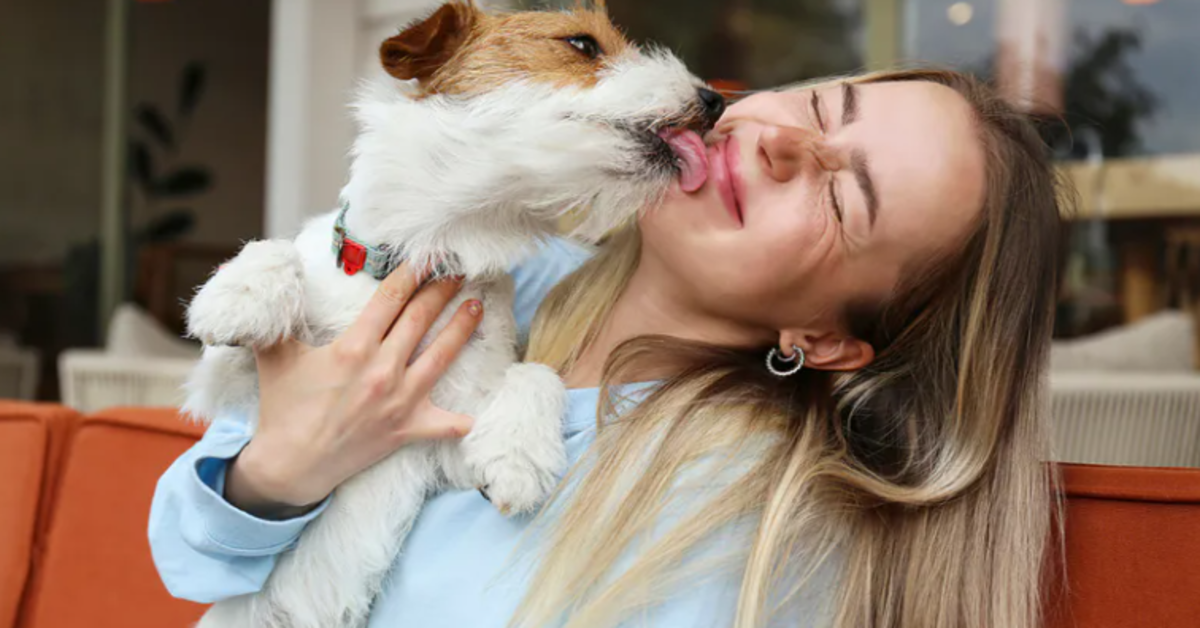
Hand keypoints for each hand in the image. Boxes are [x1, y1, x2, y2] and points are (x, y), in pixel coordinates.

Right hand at [224, 264, 482, 518]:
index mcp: (352, 349)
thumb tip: (275, 281)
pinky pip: (444, 425)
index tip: (428, 256)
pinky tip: (477, 410)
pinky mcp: (407, 429)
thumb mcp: (275, 356)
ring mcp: (398, 401)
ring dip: (461, 329)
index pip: (390, 299)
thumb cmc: (283, 407)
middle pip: (420, 320)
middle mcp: (381, 371)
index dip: (411, 274)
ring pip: (441, 358)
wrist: (290, 465)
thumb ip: (278, 319)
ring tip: (476, 307)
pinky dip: (461, 420)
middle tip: (460, 270)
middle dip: (442, 291)